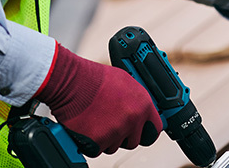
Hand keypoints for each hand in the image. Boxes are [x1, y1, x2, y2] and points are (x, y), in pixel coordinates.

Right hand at [34, 44, 161, 156]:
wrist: (72, 83)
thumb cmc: (95, 79)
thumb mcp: (125, 81)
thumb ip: (137, 99)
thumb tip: (142, 109)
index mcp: (142, 105)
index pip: (155, 128)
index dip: (146, 130)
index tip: (142, 131)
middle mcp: (132, 120)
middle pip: (134, 141)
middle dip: (123, 136)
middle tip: (111, 123)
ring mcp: (116, 132)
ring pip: (114, 146)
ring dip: (106, 138)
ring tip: (96, 119)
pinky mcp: (98, 142)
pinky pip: (97, 150)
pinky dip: (91, 142)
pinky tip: (88, 125)